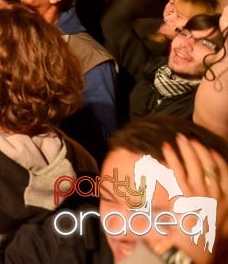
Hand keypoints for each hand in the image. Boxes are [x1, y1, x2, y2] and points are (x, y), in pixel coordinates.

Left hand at [151, 135, 227, 261]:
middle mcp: (216, 196)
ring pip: (194, 165)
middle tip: (190, 138)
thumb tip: (199, 185)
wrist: (194, 251)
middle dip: (199, 149)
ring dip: (186, 149)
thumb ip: (208, 201)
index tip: (209, 148)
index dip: (216, 158)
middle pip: (209, 165)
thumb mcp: (211, 217)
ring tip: (179, 138)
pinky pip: (178, 172)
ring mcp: (201, 195)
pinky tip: (166, 148)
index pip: (224, 172)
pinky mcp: (185, 197)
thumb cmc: (199, 236)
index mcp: (225, 201)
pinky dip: (172, 158)